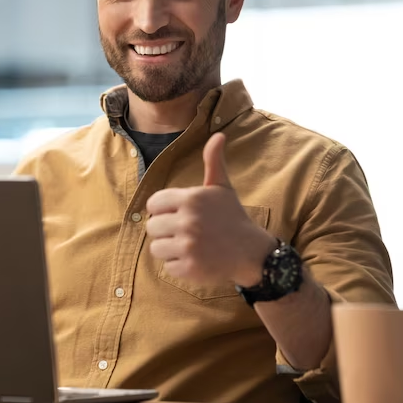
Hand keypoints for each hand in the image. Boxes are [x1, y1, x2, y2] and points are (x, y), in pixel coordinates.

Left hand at [146, 133, 276, 286]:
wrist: (251, 252)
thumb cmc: (232, 217)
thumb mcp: (222, 188)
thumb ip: (213, 162)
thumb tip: (218, 135)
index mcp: (191, 198)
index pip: (152, 204)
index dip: (163, 210)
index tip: (179, 214)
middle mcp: (188, 221)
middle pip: (152, 226)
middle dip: (166, 230)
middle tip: (186, 232)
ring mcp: (189, 246)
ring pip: (156, 248)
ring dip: (170, 249)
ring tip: (190, 245)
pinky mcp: (190, 268)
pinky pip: (167, 267)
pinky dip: (179, 266)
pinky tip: (196, 259)